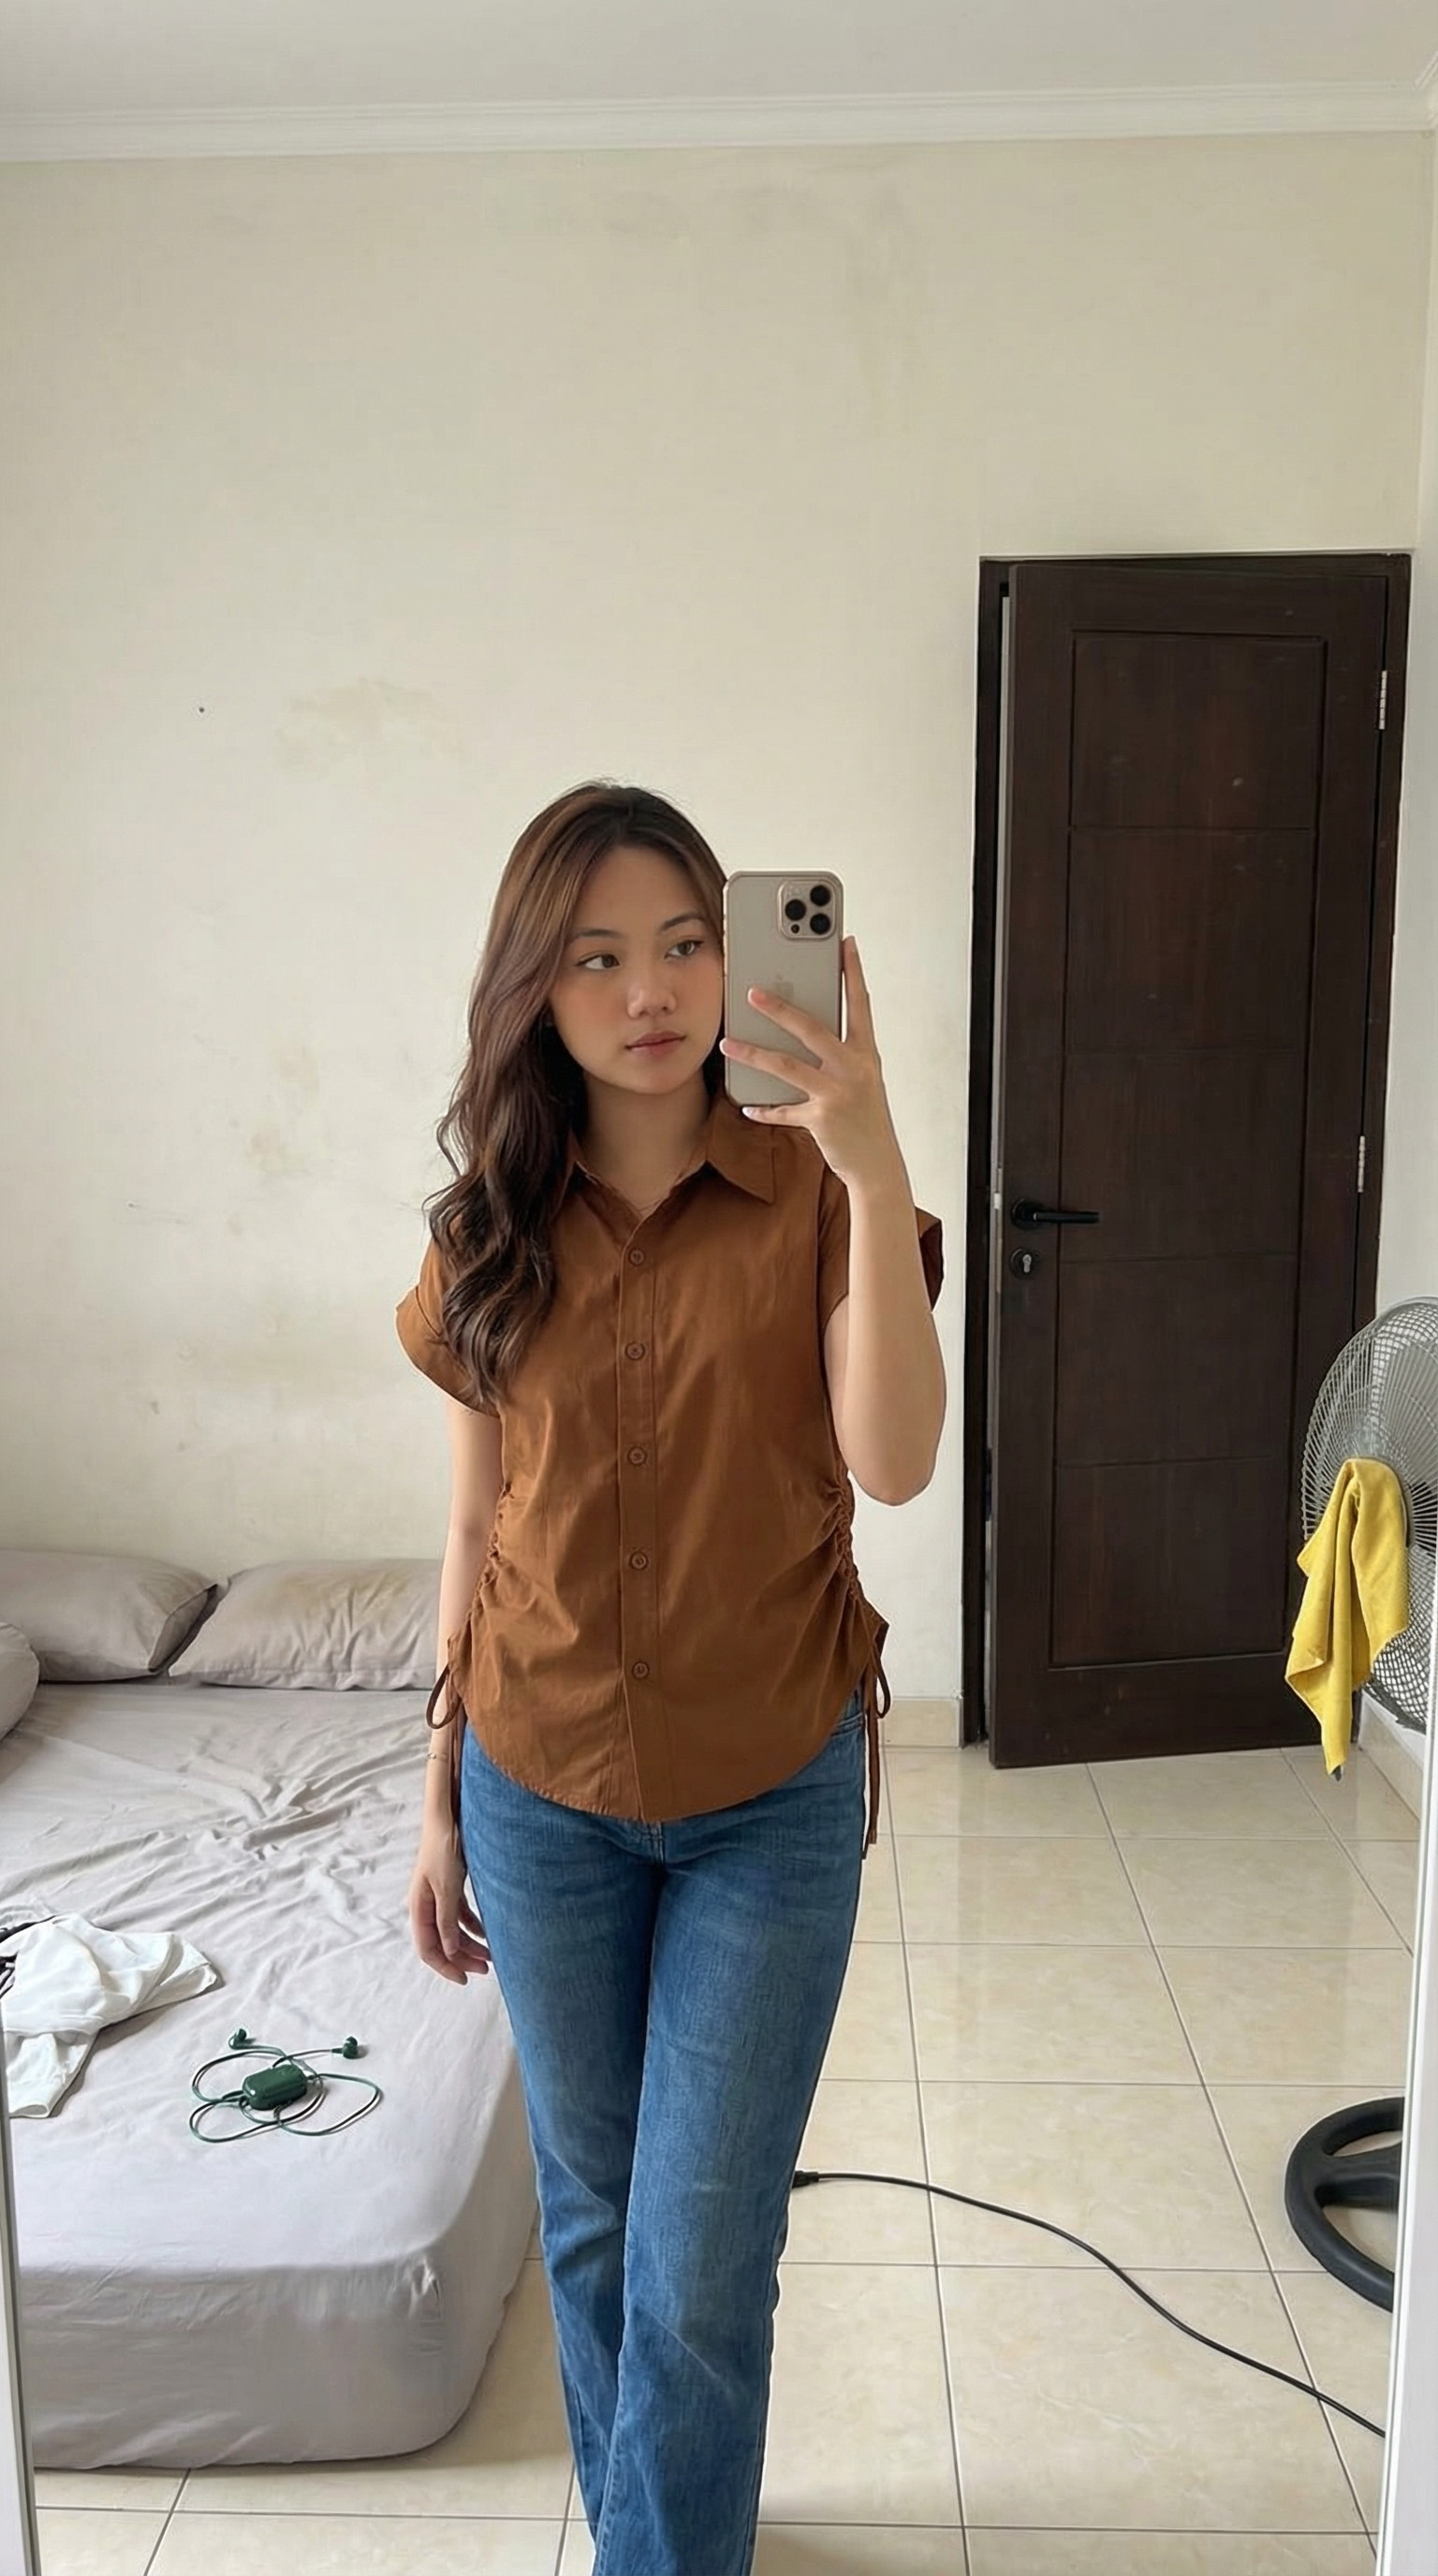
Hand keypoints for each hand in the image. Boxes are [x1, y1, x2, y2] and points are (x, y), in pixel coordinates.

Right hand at [409, 1823, 492, 1983]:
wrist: (448, 1816)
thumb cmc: (443, 1848)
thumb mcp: (447, 1888)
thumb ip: (447, 1921)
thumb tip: (448, 1951)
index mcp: (419, 1907)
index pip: (428, 1949)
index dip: (445, 1966)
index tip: (465, 1979)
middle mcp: (426, 1905)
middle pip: (442, 1942)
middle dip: (462, 1958)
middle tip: (486, 1969)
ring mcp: (439, 1896)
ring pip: (453, 1930)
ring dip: (470, 1944)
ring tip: (492, 1954)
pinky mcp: (451, 1886)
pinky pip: (461, 1915)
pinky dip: (473, 1926)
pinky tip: (487, 1933)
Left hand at [719, 935, 902, 1191]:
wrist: (878, 1163)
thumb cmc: (866, 1115)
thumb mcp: (862, 1077)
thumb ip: (839, 1052)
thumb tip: (804, 1027)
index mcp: (866, 1053)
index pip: (860, 1004)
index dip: (854, 972)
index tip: (845, 942)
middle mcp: (854, 1069)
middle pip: (813, 1029)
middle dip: (780, 1009)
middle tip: (752, 992)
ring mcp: (837, 1094)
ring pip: (787, 1067)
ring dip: (753, 1053)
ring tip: (727, 1042)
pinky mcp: (821, 1120)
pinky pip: (784, 1111)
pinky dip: (763, 1109)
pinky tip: (746, 1104)